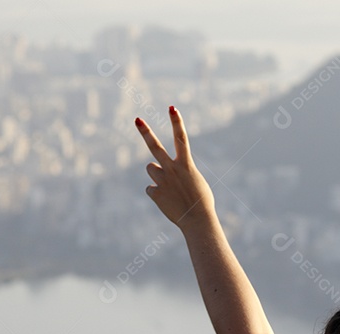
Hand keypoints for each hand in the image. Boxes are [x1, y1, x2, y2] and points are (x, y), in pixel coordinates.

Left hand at [136, 107, 216, 230]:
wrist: (197, 220)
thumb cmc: (202, 202)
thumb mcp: (196, 181)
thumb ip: (181, 171)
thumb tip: (164, 170)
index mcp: (186, 164)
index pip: (181, 138)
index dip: (176, 121)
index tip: (171, 107)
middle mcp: (172, 169)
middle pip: (155, 147)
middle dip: (146, 132)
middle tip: (138, 120)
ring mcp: (162, 180)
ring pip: (151, 168)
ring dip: (157, 174)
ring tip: (169, 187)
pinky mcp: (155, 193)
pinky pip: (151, 188)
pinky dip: (158, 194)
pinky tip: (167, 201)